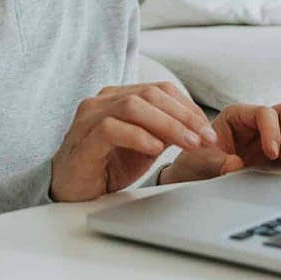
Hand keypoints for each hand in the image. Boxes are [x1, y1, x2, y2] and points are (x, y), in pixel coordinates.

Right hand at [50, 83, 219, 201]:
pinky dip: (138, 136)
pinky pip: (111, 128)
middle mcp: (103, 100)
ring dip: (168, 124)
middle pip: (150, 94)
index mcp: (118, 96)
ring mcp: (90, 117)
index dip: (188, 107)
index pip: (160, 89)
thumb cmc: (106, 165)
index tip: (208, 130)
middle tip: (206, 138)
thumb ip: (165, 131)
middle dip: (184, 115)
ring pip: (133, 106)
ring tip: (189, 143)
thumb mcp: (144, 145)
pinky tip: (156, 149)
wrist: (72, 189)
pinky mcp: (83, 139)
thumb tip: (199, 127)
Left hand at [158, 102, 280, 184]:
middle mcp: (255, 122)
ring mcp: (268, 136)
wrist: (195, 178)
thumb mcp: (201, 163)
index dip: (272, 130)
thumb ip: (217, 163)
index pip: (264, 113)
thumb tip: (235, 166)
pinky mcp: (276, 153)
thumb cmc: (195, 163)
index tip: (271, 153)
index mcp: (237, 115)